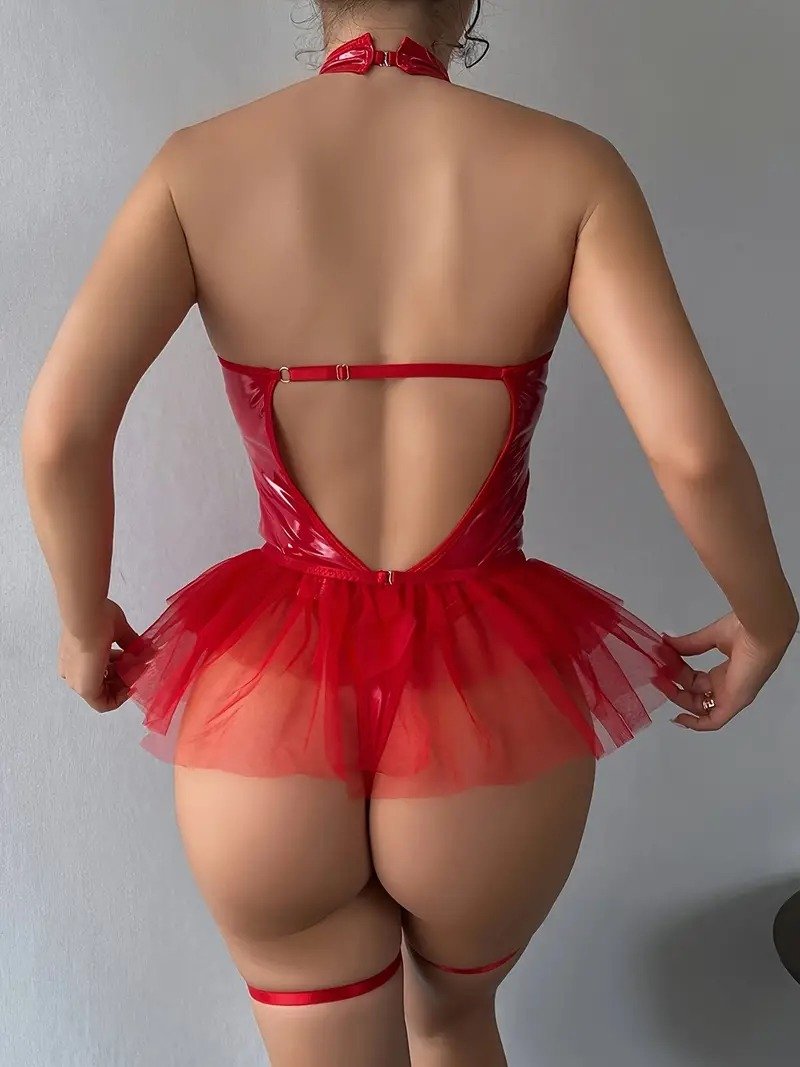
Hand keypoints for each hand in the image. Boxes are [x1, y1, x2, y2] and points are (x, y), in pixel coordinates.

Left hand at [58, 599, 139, 712]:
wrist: (86, 617)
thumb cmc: (96, 618)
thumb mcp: (118, 630)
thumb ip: (131, 643)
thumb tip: (148, 650)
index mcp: (75, 658)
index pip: (99, 670)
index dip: (119, 668)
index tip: (131, 660)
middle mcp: (73, 672)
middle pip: (103, 683)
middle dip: (124, 676)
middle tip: (137, 665)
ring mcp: (77, 681)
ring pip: (104, 692)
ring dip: (124, 683)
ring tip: (136, 668)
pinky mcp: (85, 689)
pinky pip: (104, 703)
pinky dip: (120, 694)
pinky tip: (132, 679)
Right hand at [663, 611, 795, 731]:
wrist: (761, 632)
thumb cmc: (743, 631)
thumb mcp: (711, 636)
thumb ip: (690, 644)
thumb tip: (666, 643)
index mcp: (726, 671)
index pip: (696, 680)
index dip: (677, 673)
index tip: (661, 662)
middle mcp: (727, 686)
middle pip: (695, 694)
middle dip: (674, 686)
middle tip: (657, 675)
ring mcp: (730, 696)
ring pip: (701, 707)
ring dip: (679, 699)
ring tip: (662, 684)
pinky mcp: (732, 703)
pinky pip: (713, 721)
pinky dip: (696, 724)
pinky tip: (678, 718)